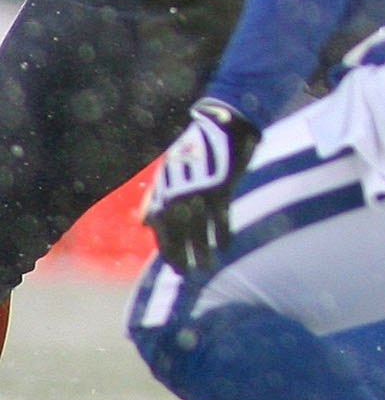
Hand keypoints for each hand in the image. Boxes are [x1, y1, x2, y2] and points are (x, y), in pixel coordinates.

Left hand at [144, 100, 259, 277]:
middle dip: (181, 256)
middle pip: (177, 234)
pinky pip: (220, 218)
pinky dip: (222, 234)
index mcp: (163, 190)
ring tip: (207, 266)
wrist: (222, 124)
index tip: (176, 266)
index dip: (168, 250)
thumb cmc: (195, 149)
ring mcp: (198, 192)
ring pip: (197, 230)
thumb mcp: (168, 171)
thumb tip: (142, 222)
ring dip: (202, 251)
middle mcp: (177, 194)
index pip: (160, 230)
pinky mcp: (220, 188)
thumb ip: (154, 197)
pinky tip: (225, 246)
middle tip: (188, 274)